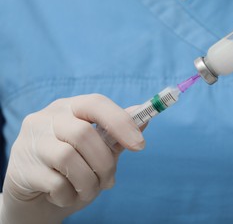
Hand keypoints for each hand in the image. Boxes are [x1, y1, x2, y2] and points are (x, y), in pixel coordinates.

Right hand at [0, 94, 144, 223]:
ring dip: (89, 182)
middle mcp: (46, 118)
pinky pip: (55, 183)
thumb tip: (145, 116)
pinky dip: (70, 195)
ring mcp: (31, 141)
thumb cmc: (72, 167)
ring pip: (69, 158)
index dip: (121, 122)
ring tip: (89, 190)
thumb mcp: (97, 149)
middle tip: (109, 181)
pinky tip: (67, 196)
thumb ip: (117, 133)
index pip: (96, 103)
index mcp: (69, 108)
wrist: (36, 195)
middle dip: (105, 163)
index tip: (140, 145)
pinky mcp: (21, 168)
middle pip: (84, 133)